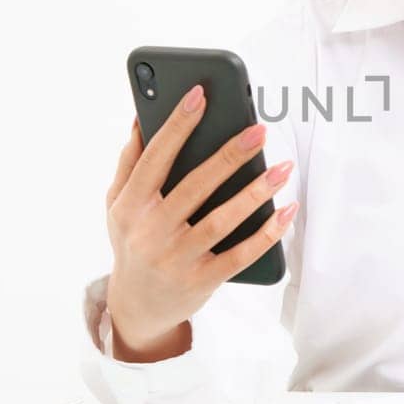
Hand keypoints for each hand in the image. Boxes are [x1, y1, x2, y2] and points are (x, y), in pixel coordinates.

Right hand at [103, 84, 296, 360]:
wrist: (136, 308)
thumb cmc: (132, 243)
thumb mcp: (117, 206)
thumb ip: (129, 164)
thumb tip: (142, 120)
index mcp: (129, 206)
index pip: (155, 158)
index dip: (177, 125)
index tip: (200, 95)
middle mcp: (150, 232)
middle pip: (195, 187)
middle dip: (228, 156)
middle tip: (259, 131)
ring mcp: (176, 259)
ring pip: (221, 220)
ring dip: (256, 193)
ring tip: (283, 168)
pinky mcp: (201, 281)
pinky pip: (239, 255)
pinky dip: (266, 233)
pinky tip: (286, 210)